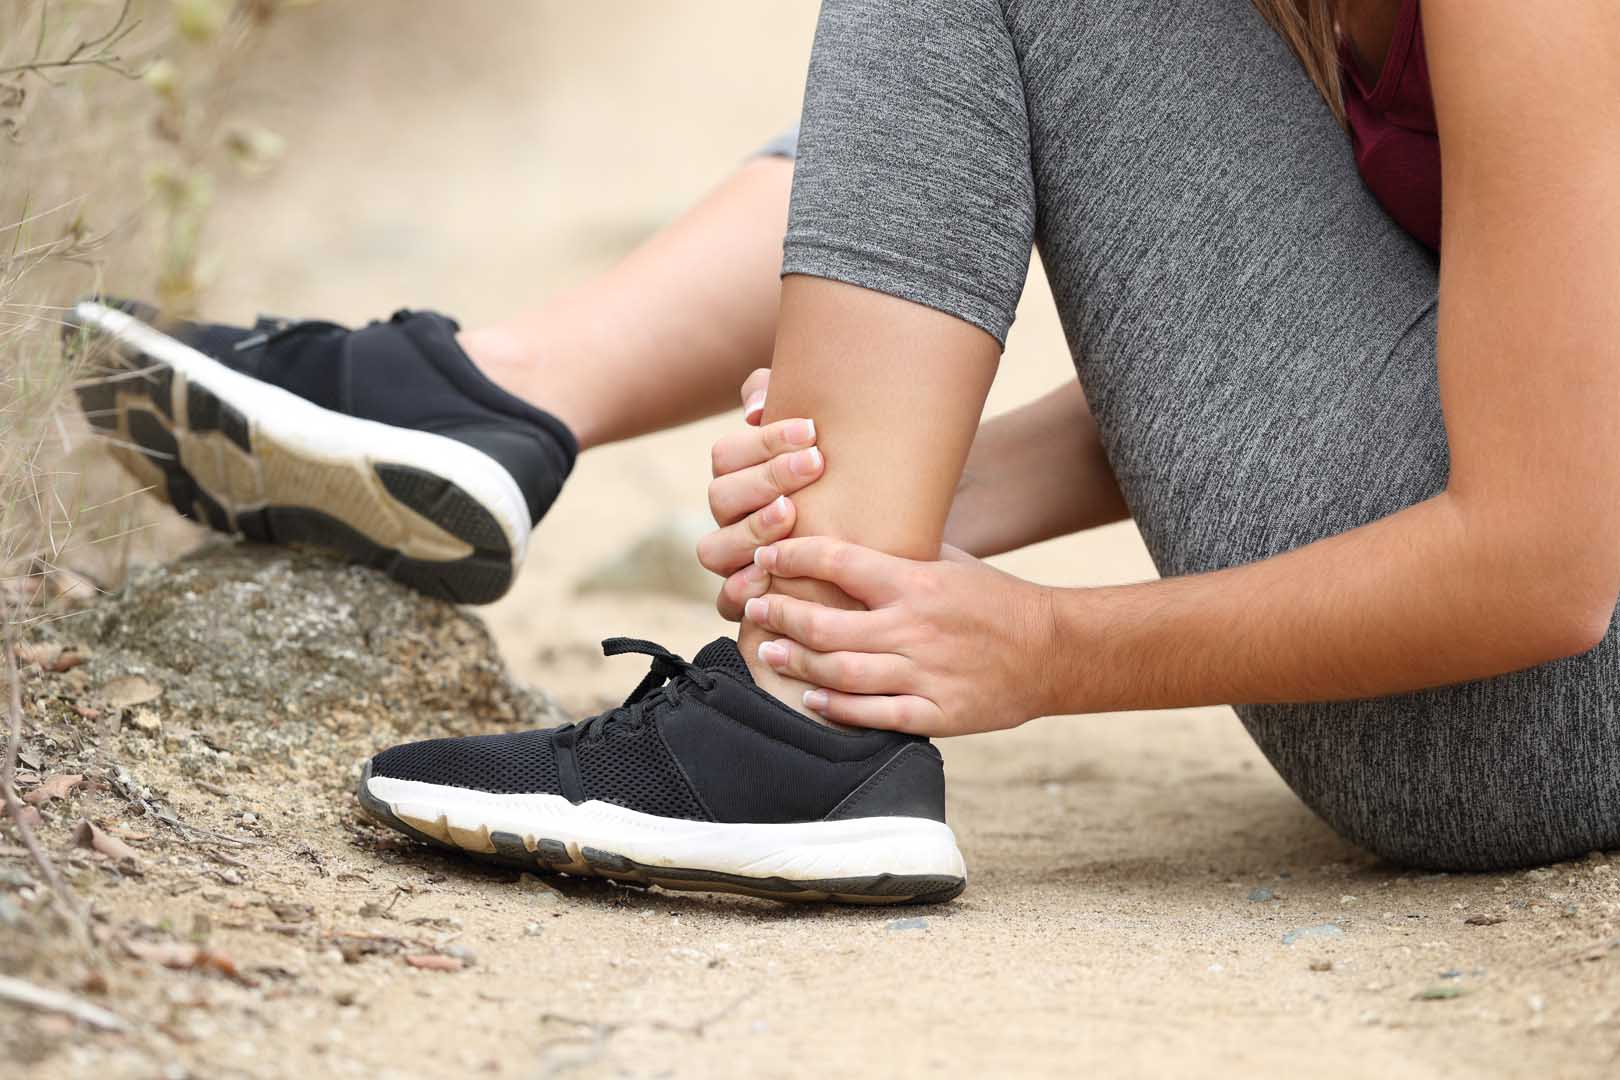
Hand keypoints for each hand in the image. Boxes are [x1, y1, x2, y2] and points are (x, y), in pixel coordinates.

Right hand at [697, 368, 824, 619]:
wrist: (871, 531)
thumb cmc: (841, 473)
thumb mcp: (820, 431)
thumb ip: (780, 398)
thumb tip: (755, 407)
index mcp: (738, 476)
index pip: (728, 454)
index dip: (765, 441)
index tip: (813, 431)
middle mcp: (730, 518)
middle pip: (721, 495)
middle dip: (766, 478)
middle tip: (815, 464)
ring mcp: (734, 559)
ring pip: (715, 549)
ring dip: (752, 529)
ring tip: (791, 514)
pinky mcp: (747, 600)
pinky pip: (726, 601)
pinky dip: (741, 592)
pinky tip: (769, 578)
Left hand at [746, 537, 1056, 735]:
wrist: (1052, 651)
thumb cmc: (995, 599)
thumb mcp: (950, 561)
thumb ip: (901, 550)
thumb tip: (851, 522)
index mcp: (916, 583)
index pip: (840, 562)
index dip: (795, 557)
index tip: (767, 555)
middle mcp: (915, 628)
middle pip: (827, 625)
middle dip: (782, 616)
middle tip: (755, 607)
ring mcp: (925, 674)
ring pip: (842, 673)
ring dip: (797, 662)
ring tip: (768, 651)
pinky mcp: (936, 714)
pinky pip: (874, 715)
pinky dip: (836, 707)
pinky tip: (811, 696)